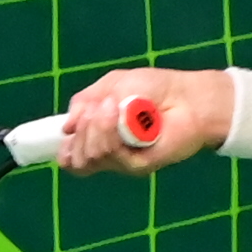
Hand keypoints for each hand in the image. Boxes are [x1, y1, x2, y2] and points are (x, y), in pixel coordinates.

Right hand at [56, 67, 233, 174]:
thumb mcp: (111, 85)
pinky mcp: (139, 165)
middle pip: (77, 157)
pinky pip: (111, 155)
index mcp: (100, 136)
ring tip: (113, 106)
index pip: (72, 157)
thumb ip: (85, 102)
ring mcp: (123, 161)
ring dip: (95, 128)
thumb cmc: (154, 88)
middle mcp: (109, 153)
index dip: (64, 148)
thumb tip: (67, 128)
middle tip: (100, 108)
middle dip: (82, 130)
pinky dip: (109, 132)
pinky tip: (119, 113)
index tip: (66, 132)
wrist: (186, 95)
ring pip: (90, 157)